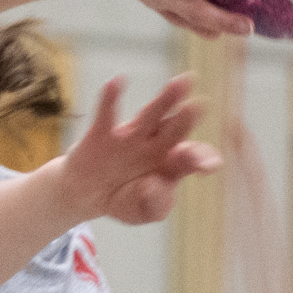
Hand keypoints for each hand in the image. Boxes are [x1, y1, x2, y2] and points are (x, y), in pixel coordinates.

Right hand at [62, 75, 220, 225]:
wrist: (88, 195)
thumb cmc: (125, 201)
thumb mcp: (144, 212)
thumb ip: (155, 203)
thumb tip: (153, 184)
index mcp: (171, 165)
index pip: (191, 159)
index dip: (200, 158)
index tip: (203, 164)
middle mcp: (155, 145)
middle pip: (175, 129)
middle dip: (187, 118)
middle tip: (199, 105)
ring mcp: (130, 137)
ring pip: (150, 115)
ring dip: (165, 99)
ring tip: (180, 83)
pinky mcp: (102, 134)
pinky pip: (107, 114)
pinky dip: (111, 98)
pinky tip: (118, 80)